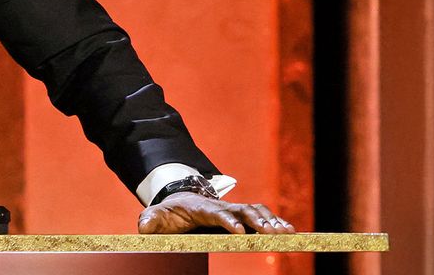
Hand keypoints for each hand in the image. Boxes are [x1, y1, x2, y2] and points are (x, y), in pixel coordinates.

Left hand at [138, 192, 294, 234]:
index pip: (216, 213)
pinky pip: (260, 215)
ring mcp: (232, 210)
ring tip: (287, 232)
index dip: (227, 221)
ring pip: (255, 210)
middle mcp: (220, 206)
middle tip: (272, 233)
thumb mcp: (156, 215)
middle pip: (242, 210)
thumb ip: (150, 220)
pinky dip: (275, 220)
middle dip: (257, 220)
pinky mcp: (240, 215)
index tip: (239, 232)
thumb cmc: (169, 212)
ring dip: (271, 220)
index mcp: (201, 208)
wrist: (179, 200)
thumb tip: (144, 227)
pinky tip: (289, 231)